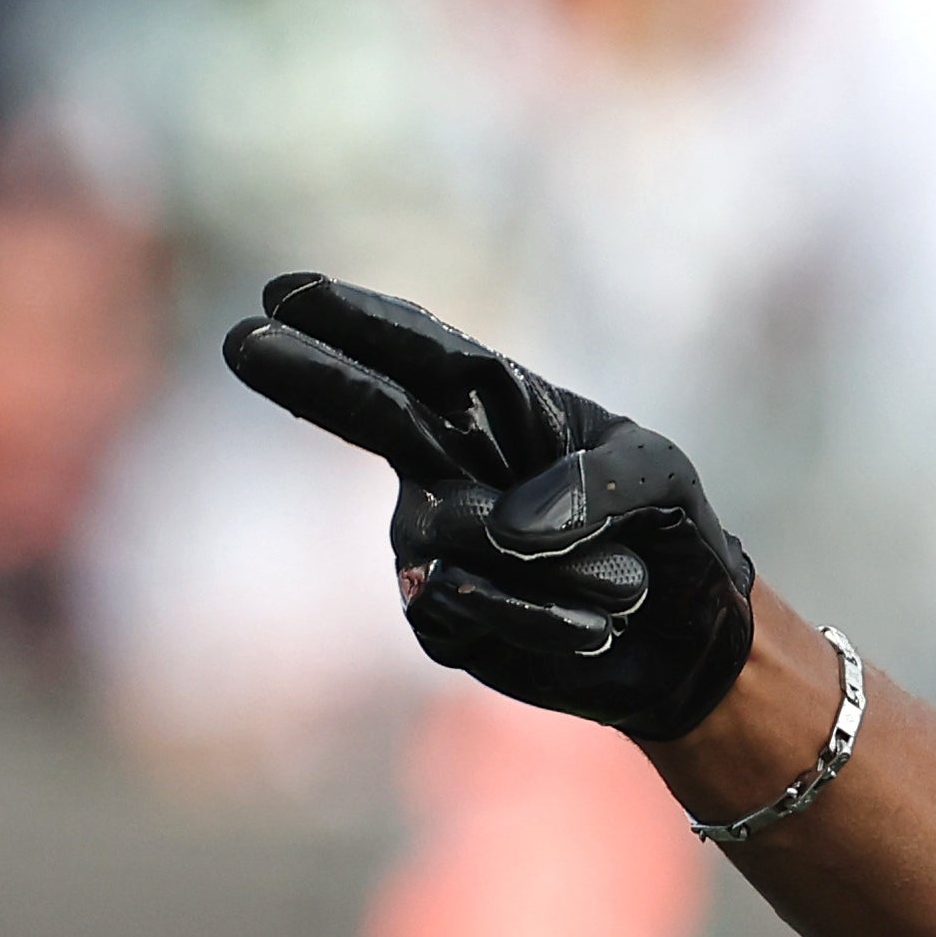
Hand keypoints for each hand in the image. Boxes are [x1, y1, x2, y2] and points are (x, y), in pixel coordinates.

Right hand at [223, 273, 756, 743]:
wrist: (689, 643)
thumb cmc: (670, 534)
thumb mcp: (662, 480)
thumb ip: (595, 484)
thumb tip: (506, 529)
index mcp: (503, 411)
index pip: (424, 357)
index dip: (360, 324)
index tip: (289, 293)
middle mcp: (453, 466)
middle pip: (370, 414)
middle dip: (312, 376)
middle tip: (246, 340)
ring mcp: (440, 542)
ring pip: (452, 540)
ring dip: (558, 570)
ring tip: (626, 585)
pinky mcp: (447, 618)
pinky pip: (467, 611)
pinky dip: (544, 621)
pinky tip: (593, 630)